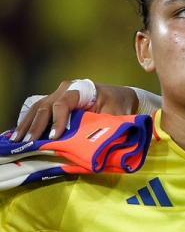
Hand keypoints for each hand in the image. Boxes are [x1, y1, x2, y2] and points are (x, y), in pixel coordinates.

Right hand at [13, 80, 137, 140]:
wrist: (120, 96)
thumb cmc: (119, 104)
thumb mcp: (116, 114)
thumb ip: (104, 125)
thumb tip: (92, 142)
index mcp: (81, 89)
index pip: (63, 104)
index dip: (57, 121)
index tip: (54, 137)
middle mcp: (65, 89)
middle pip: (45, 106)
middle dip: (36, 126)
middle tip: (28, 142)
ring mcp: (57, 94)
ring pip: (37, 108)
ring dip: (27, 125)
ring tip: (17, 140)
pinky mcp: (54, 102)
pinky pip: (38, 111)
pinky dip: (28, 122)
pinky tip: (19, 135)